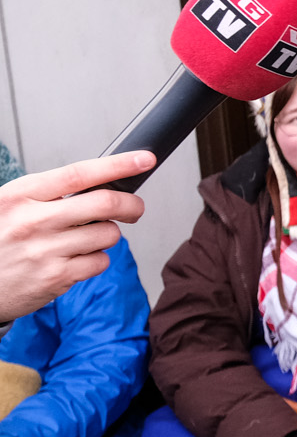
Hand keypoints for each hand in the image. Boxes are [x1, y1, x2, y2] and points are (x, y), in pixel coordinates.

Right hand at [0, 152, 151, 320]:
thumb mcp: (10, 205)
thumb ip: (49, 193)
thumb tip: (102, 180)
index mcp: (21, 195)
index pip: (79, 174)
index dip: (118, 165)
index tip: (144, 159)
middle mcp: (33, 221)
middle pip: (105, 203)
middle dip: (131, 204)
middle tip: (134, 208)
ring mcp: (45, 251)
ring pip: (108, 234)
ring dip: (107, 235)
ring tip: (85, 238)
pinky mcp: (56, 277)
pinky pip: (101, 261)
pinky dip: (96, 259)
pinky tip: (75, 259)